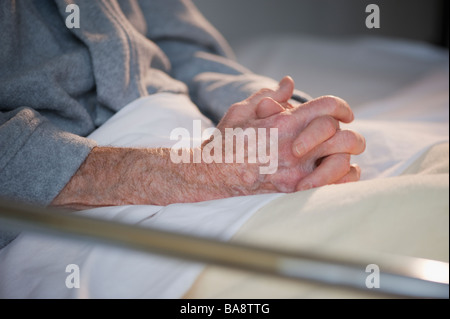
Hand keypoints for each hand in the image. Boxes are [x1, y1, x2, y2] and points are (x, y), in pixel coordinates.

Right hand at [51, 76, 364, 209]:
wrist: (208, 178)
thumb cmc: (223, 144)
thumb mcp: (240, 112)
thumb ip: (267, 95)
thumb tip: (289, 83)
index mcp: (280, 125)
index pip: (328, 107)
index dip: (342, 107)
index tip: (343, 113)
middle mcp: (292, 150)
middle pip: (343, 135)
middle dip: (346, 132)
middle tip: (341, 134)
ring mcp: (295, 175)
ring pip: (344, 162)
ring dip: (344, 156)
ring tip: (336, 154)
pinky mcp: (294, 195)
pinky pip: (334, 187)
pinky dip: (340, 178)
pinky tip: (331, 172)